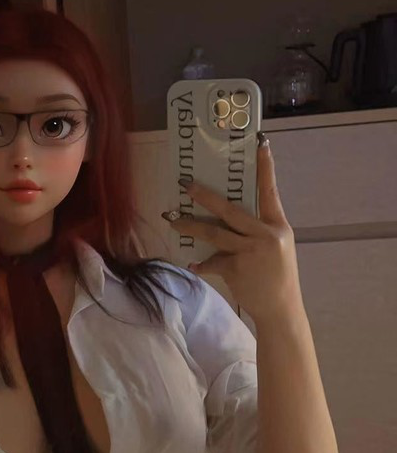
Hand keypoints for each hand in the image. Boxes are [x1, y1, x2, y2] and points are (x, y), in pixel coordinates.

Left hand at [162, 135, 303, 322]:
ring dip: (191, 226)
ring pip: (214, 233)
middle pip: (230, 210)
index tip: (261, 144)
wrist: (281, 309)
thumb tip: (226, 221)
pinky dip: (201, 264)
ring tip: (173, 221)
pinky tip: (193, 264)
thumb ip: (255, 233)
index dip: (266, 167)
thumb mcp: (276, 249)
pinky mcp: (237, 268)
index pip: (270, 191)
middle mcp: (266, 235)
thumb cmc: (276, 277)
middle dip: (205, 197)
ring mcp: (251, 251)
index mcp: (278, 226)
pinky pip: (212, 261)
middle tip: (186, 185)